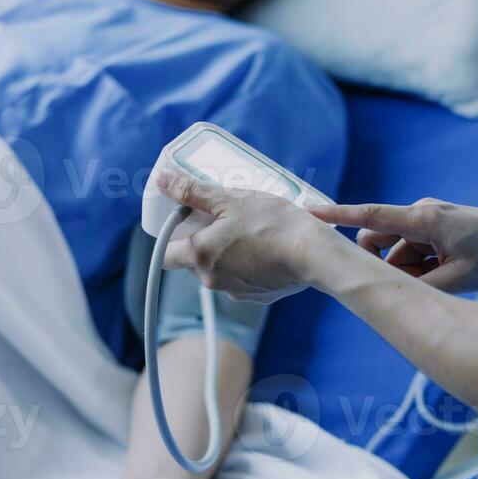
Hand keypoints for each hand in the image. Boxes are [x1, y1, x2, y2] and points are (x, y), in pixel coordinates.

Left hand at [158, 171, 339, 303]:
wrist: (313, 255)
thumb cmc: (273, 225)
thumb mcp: (231, 199)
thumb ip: (193, 191)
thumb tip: (164, 181)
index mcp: (200, 256)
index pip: (165, 255)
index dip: (169, 238)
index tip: (181, 223)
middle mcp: (212, 281)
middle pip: (195, 261)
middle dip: (204, 241)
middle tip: (222, 218)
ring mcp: (235, 292)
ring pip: (221, 270)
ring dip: (228, 253)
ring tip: (250, 232)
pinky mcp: (257, 297)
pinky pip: (243, 279)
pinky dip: (249, 265)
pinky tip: (266, 248)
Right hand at [315, 198, 477, 294]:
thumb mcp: (455, 279)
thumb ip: (413, 285)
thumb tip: (383, 286)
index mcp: (423, 220)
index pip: (370, 217)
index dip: (337, 217)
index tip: (308, 213)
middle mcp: (419, 214)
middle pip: (378, 242)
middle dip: (388, 265)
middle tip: (423, 276)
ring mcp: (426, 221)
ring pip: (396, 254)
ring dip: (410, 270)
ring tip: (444, 273)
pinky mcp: (432, 229)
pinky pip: (411, 252)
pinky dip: (421, 267)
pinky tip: (446, 269)